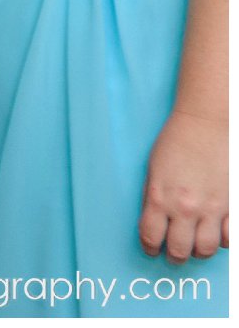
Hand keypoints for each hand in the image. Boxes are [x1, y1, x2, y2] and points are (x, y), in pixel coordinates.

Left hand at [139, 109, 227, 262]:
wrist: (208, 124)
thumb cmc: (177, 141)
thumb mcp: (154, 170)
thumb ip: (153, 197)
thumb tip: (154, 220)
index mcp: (159, 197)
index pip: (151, 237)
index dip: (150, 248)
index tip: (152, 250)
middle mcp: (185, 208)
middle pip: (180, 250)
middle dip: (175, 257)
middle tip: (174, 255)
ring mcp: (212, 208)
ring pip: (206, 249)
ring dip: (199, 252)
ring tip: (195, 248)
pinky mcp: (232, 206)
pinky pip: (230, 238)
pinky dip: (224, 241)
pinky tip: (217, 235)